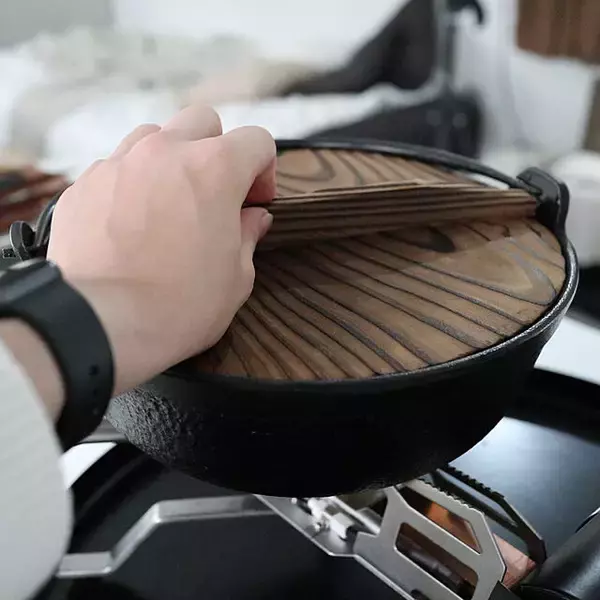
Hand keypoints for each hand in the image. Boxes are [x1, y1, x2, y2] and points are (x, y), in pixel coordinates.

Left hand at [47, 105, 275, 395]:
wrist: (100, 324)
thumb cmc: (179, 306)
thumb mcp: (236, 278)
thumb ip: (248, 236)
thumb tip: (252, 218)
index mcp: (214, 169)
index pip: (256, 140)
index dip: (264, 171)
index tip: (256, 202)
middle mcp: (165, 152)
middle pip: (203, 121)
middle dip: (218, 150)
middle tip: (216, 194)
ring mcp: (119, 164)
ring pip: (154, 136)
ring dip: (171, 161)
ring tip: (170, 204)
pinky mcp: (83, 185)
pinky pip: (116, 168)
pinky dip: (132, 185)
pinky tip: (132, 224)